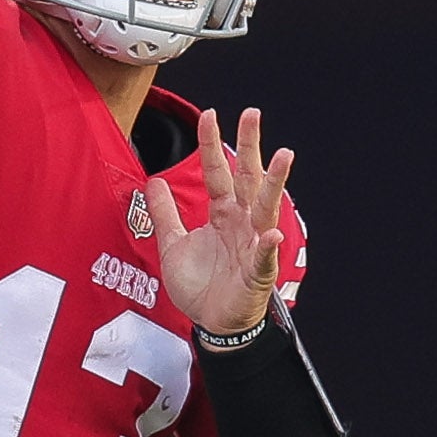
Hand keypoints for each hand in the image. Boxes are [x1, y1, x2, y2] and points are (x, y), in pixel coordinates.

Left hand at [147, 106, 292, 336]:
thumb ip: (165, 213)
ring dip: (274, 182)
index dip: (211, 145)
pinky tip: (271, 234)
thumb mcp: (172, 244)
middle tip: (252, 114)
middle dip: (250, 146)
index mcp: (222, 213)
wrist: (212, 323)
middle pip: (248, 177)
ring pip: (266, 207)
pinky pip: (264, 257)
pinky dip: (267, 246)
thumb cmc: (200, 285)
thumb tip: (153, 181)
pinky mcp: (257, 272)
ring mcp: (253, 244)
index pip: (218, 172)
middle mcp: (242, 221)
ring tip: (284, 156)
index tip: (209, 115)